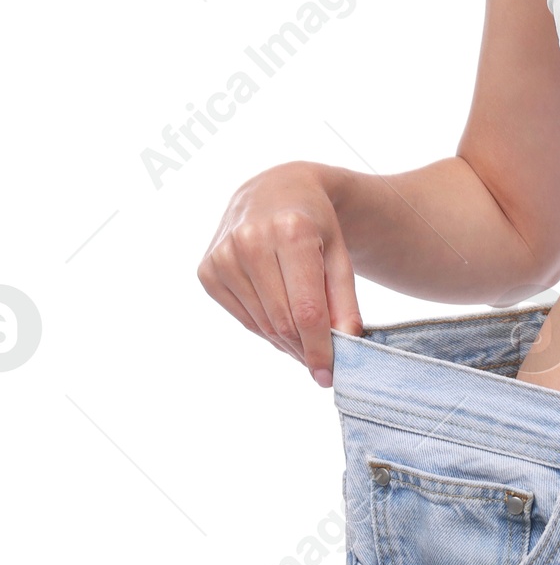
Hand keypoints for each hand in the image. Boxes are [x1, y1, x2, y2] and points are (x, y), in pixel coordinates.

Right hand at [197, 162, 362, 385]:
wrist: (274, 190)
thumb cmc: (315, 224)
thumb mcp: (340, 254)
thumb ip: (344, 300)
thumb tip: (346, 344)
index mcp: (291, 233)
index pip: (306, 310)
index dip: (318, 348)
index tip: (328, 374)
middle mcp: (250, 241)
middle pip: (281, 320)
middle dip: (304, 349)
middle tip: (320, 364)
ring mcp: (223, 255)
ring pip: (260, 324)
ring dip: (285, 343)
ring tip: (304, 340)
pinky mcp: (207, 269)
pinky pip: (241, 316)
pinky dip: (264, 329)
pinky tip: (279, 321)